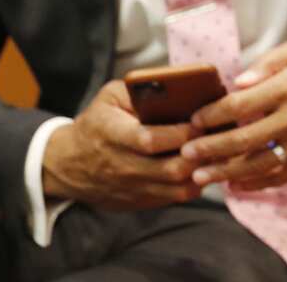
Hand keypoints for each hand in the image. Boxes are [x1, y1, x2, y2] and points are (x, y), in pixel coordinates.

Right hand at [42, 80, 201, 208]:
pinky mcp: (140, 202)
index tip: (200, 121)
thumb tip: (175, 85)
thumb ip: (139, 89)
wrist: (69, 164)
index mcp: (113, 135)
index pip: (151, 140)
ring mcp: (132, 188)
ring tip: (215, 151)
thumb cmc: (97, 123)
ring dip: (202, 171)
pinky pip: (175, 198)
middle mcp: (123, 166)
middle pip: (170, 169)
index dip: (180, 133)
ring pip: (178, 189)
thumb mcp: (110, 97)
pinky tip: (203, 166)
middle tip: (216, 137)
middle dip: (199, 153)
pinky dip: (194, 184)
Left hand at [180, 38, 286, 190]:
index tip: (196, 120)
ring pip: (260, 163)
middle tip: (186, 153)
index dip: (215, 114)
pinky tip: (236, 185)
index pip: (242, 104)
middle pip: (244, 138)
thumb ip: (270, 62)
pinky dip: (256, 183)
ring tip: (202, 177)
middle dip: (211, 148)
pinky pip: (281, 176)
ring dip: (227, 172)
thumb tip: (240, 80)